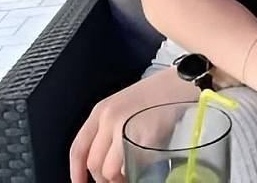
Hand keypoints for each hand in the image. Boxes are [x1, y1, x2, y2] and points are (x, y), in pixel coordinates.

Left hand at [69, 67, 197, 182]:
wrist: (180, 84)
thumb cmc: (156, 95)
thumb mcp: (124, 107)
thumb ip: (110, 130)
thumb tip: (103, 162)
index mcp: (101, 111)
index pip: (79, 147)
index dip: (75, 171)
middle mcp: (109, 119)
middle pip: (94, 163)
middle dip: (103, 179)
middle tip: (117, 180)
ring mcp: (125, 128)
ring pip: (109, 170)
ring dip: (118, 179)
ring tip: (130, 175)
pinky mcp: (144, 138)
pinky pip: (131, 166)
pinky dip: (134, 172)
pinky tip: (143, 164)